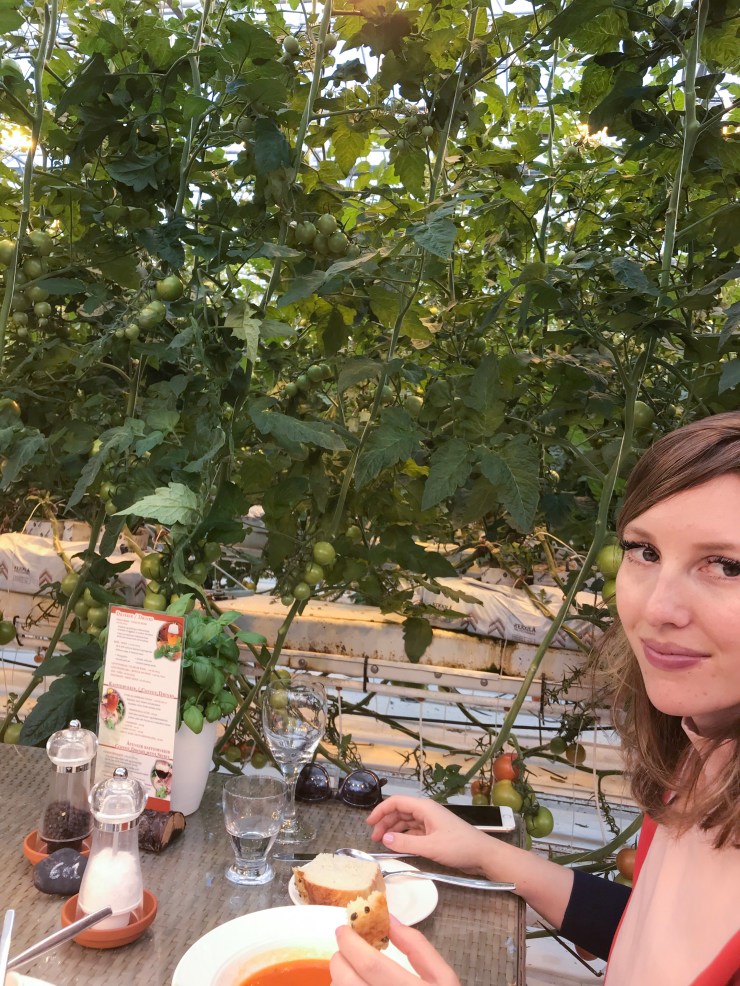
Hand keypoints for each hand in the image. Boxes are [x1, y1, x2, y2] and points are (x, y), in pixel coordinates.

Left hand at [331, 918, 459, 985]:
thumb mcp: (443, 977)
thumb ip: (417, 946)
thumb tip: (389, 918)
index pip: (370, 965)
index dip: (351, 944)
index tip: (344, 929)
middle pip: (347, 982)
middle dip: (339, 959)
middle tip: (345, 949)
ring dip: (339, 980)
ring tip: (352, 972)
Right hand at [365, 796, 494, 873]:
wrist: (482, 854)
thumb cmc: (459, 846)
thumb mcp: (430, 846)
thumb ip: (406, 843)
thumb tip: (384, 839)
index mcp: (425, 808)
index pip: (397, 802)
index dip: (381, 810)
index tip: (369, 823)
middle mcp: (426, 812)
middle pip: (400, 812)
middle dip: (385, 823)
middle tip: (374, 839)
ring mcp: (430, 822)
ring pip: (406, 822)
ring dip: (394, 831)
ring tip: (383, 843)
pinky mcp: (434, 833)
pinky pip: (413, 832)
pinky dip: (404, 837)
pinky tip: (398, 846)